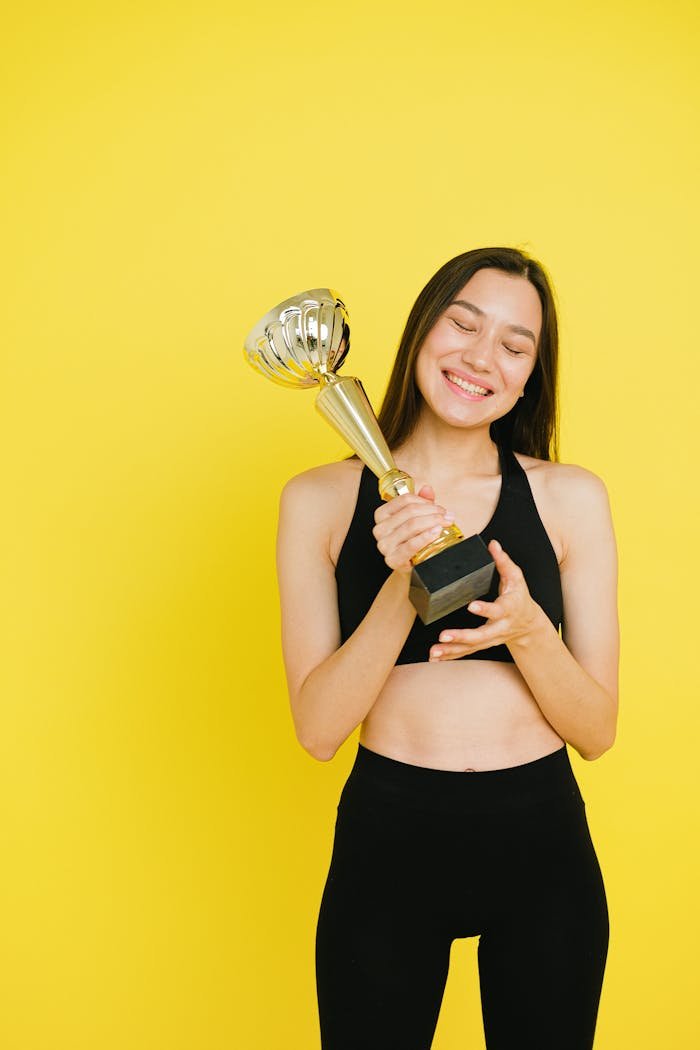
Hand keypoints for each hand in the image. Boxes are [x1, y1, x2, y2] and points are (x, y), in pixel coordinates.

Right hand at [373, 484, 453, 573]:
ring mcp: (384, 545)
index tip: (439, 508)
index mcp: (382, 514)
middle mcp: (380, 528)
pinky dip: (425, 537)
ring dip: (432, 522)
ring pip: (412, 525)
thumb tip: (427, 489)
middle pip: (410, 512)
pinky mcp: (392, 559)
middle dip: (432, 511)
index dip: (425, 501)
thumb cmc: (410, 540)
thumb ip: (421, 502)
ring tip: (445, 523)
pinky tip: (436, 532)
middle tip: (447, 516)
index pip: (404, 500)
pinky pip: (411, 545)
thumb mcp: (415, 518)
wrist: (408, 564)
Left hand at [429, 539, 541, 659]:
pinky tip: (435, 657)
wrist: (529, 624)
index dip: (485, 609)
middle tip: (443, 635)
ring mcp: (491, 638)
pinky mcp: (483, 644)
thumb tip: (493, 544)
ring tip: (434, 651)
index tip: (471, 606)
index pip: (497, 610)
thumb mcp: (516, 577)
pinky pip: (466, 651)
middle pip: (481, 635)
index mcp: (508, 609)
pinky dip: (450, 655)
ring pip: (471, 647)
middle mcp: (499, 627)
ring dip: (452, 650)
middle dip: (461, 636)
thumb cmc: (519, 596)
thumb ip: (503, 561)